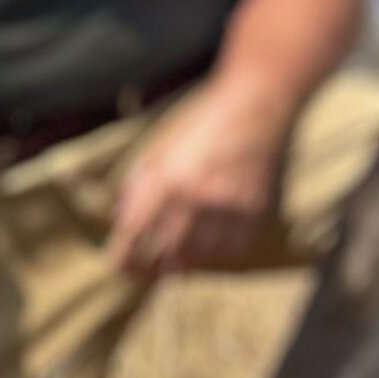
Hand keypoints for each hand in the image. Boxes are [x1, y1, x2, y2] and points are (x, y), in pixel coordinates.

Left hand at [106, 84, 289, 275]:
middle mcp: (197, 198)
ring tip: (177, 260)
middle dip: (152, 266)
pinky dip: (218, 252)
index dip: (123, 257)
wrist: (258, 105)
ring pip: (201, 256)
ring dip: (186, 261)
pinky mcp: (256, 211)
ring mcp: (230, 207)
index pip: (135, 232)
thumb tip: (120, 219)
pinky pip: (233, 248)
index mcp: (167, 179)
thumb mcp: (160, 147)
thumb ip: (139, 184)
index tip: (120, 269)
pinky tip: (210, 245)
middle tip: (146, 272)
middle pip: (167, 252)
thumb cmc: (204, 123)